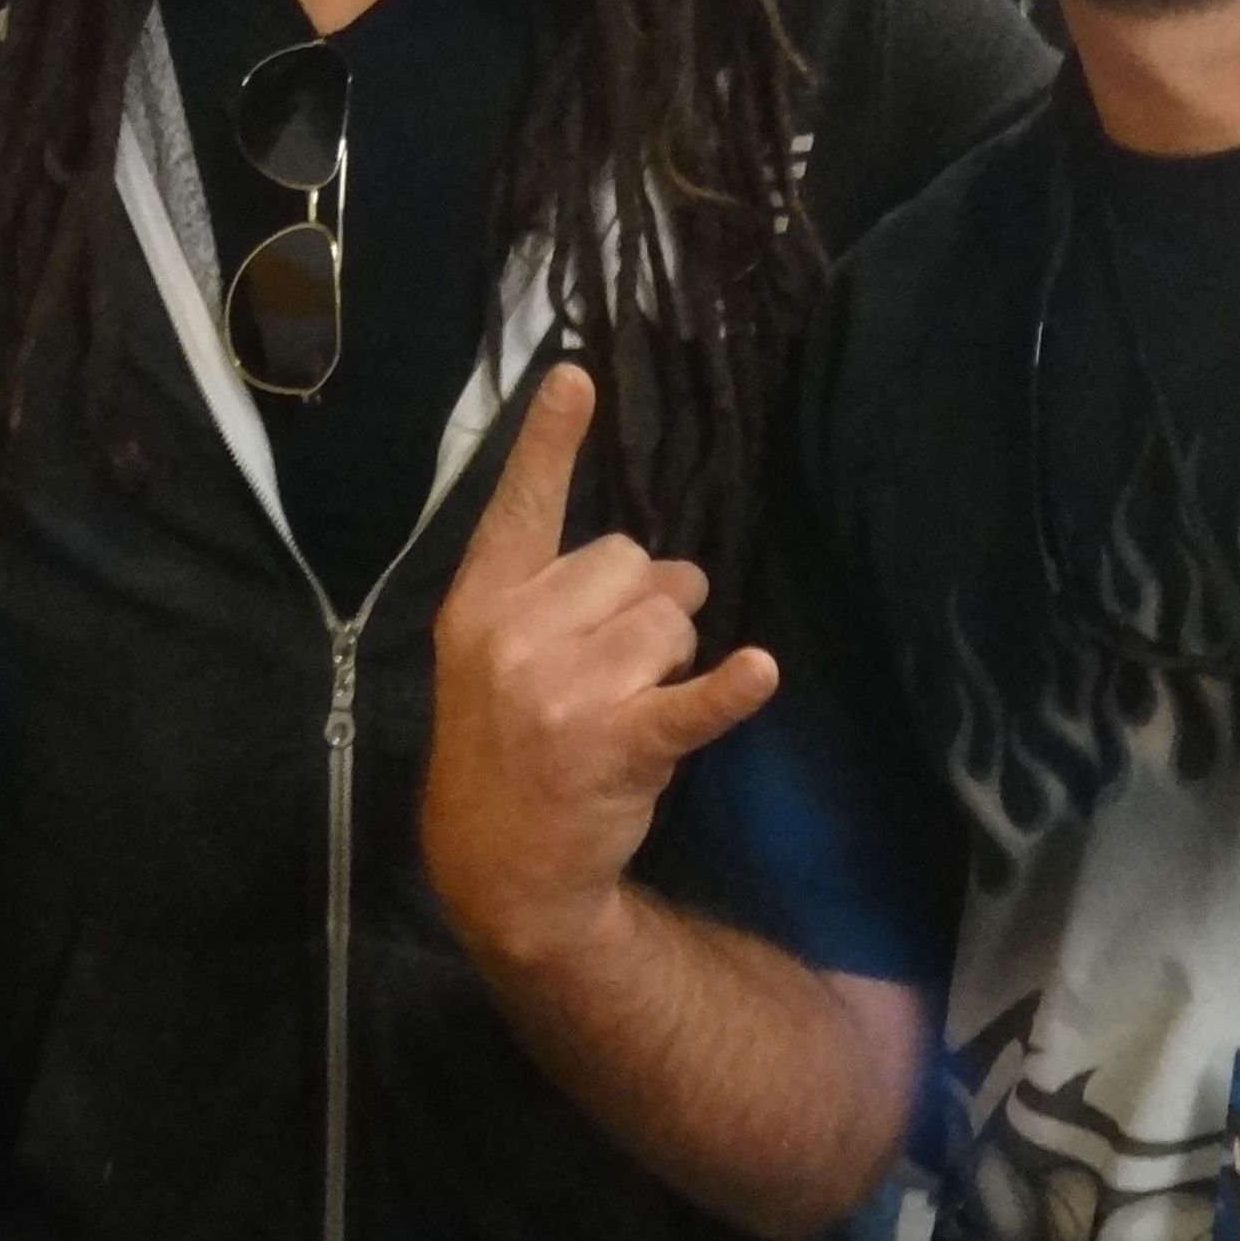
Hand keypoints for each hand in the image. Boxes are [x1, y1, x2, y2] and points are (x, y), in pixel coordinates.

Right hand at [424, 361, 778, 966]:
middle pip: (632, 561)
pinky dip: (728, 689)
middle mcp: (517, 638)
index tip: (575, 375)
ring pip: (670, 620)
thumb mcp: (493, 658)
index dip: (549, 443)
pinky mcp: (619, 744)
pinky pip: (689, 700)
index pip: (520, 509)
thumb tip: (666, 568)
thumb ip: (559, 593)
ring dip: (673, 656)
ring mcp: (565, 694)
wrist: (499, 865)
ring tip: (634, 702)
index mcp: (480, 606)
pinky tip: (759, 674)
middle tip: (619, 664)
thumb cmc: (508, 742)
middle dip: (646, 602)